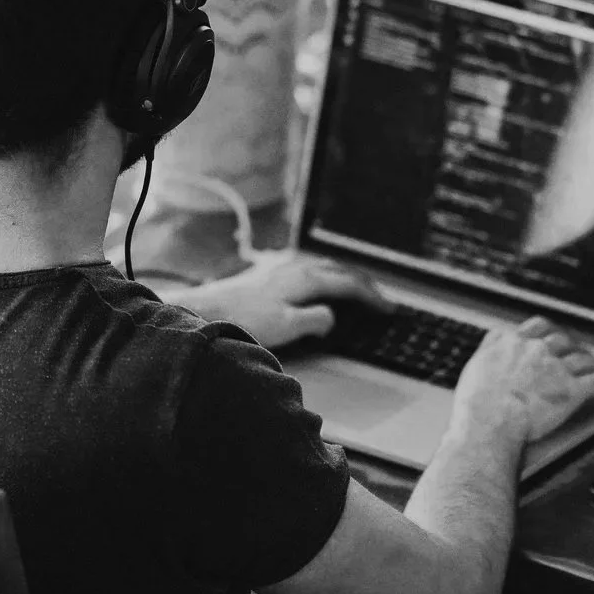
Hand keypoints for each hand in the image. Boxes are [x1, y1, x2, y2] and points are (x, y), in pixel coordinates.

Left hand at [171, 254, 390, 347]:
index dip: (372, 296)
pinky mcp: (267, 271)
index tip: (388, 308)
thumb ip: (315, 320)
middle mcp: (295, 266)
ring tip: (356, 290)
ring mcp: (280, 266)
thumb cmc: (244, 319)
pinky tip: (317, 283)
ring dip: (344, 277)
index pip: (349, 284)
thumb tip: (332, 316)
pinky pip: (306, 268)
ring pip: (323, 267)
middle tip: (380, 299)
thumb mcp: (287, 327)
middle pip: (339, 270)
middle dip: (363, 284)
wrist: (206, 309)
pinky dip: (324, 276)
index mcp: (305, 278)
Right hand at [453, 318, 593, 446]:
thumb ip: (488, 347)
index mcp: (514, 343)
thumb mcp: (475, 364)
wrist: (489, 421)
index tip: (554, 334)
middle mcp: (537, 351)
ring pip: (586, 360)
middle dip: (576, 346)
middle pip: (564, 341)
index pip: (538, 327)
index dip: (550, 331)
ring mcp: (557, 369)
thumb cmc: (477, 402)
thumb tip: (493, 337)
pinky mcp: (572, 390)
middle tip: (583, 352)